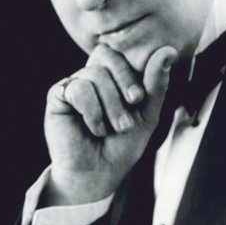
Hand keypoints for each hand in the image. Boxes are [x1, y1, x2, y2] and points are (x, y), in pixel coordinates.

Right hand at [43, 43, 176, 204]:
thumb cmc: (122, 145)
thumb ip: (156, 83)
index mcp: (113, 77)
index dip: (134, 68)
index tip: (141, 97)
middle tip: (134, 102)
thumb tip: (168, 50)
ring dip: (111, 104)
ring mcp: (73, 84)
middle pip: (108, 55)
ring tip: (114, 128)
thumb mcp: (148, 114)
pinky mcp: (57, 96)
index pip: (122, 52)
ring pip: (95, 74)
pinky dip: (93, 111)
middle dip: (125, 80)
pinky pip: (78, 88)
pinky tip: (94, 128)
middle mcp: (91, 76)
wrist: (99, 174)